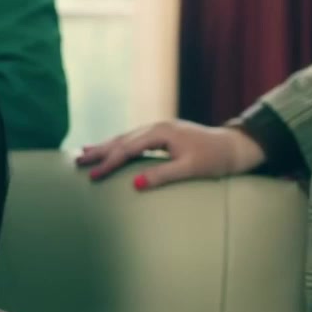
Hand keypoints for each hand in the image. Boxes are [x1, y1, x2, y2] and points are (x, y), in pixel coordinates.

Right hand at [75, 120, 265, 189]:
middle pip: (122, 140)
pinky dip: (119, 145)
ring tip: (85, 152)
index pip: (128, 149)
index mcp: (162, 132)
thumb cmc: (215, 159)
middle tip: (77, 161)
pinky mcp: (163, 135)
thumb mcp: (190, 169)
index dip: (109, 163)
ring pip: (126, 138)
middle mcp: (158, 127)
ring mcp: (160, 129)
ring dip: (105, 146)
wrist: (235, 146)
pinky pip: (135, 139)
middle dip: (99, 151)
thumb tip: (134, 184)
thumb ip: (162, 175)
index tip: (93, 176)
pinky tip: (111, 148)